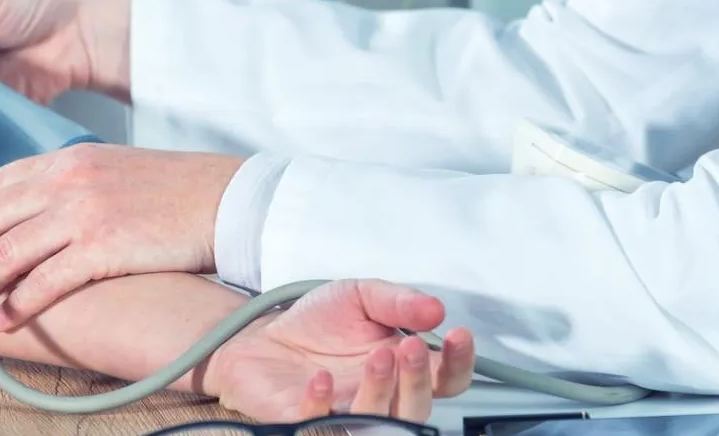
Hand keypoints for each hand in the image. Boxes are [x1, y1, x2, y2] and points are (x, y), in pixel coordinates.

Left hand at [0, 142, 243, 329]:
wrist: (222, 198)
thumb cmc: (167, 189)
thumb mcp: (106, 168)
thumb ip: (61, 183)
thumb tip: (22, 210)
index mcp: (61, 160)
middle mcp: (63, 181)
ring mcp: (82, 212)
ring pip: (4, 255)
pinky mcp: (103, 246)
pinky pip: (45, 281)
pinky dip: (17, 305)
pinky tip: (2, 322)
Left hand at [208, 279, 474, 423]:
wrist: (259, 336)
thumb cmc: (315, 323)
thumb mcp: (359, 295)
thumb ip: (397, 301)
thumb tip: (435, 308)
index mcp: (401, 368)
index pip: (446, 379)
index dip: (459, 362)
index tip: (458, 334)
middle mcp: (379, 397)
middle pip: (418, 408)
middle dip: (418, 379)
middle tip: (407, 346)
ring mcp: (345, 413)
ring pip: (379, 423)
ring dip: (382, 392)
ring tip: (375, 356)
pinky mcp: (307, 422)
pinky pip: (321, 426)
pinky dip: (321, 406)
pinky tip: (319, 378)